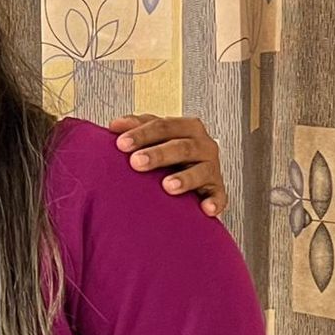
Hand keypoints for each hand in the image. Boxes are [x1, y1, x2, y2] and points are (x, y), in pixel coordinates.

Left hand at [109, 115, 227, 217]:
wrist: (197, 177)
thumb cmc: (173, 155)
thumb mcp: (157, 137)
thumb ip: (138, 127)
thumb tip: (115, 126)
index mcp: (188, 128)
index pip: (164, 125)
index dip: (143, 134)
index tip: (121, 144)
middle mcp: (204, 145)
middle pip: (182, 147)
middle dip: (158, 154)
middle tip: (136, 163)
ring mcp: (212, 169)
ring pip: (201, 171)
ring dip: (185, 178)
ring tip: (167, 186)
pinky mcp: (217, 191)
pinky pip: (219, 197)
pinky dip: (214, 203)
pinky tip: (205, 209)